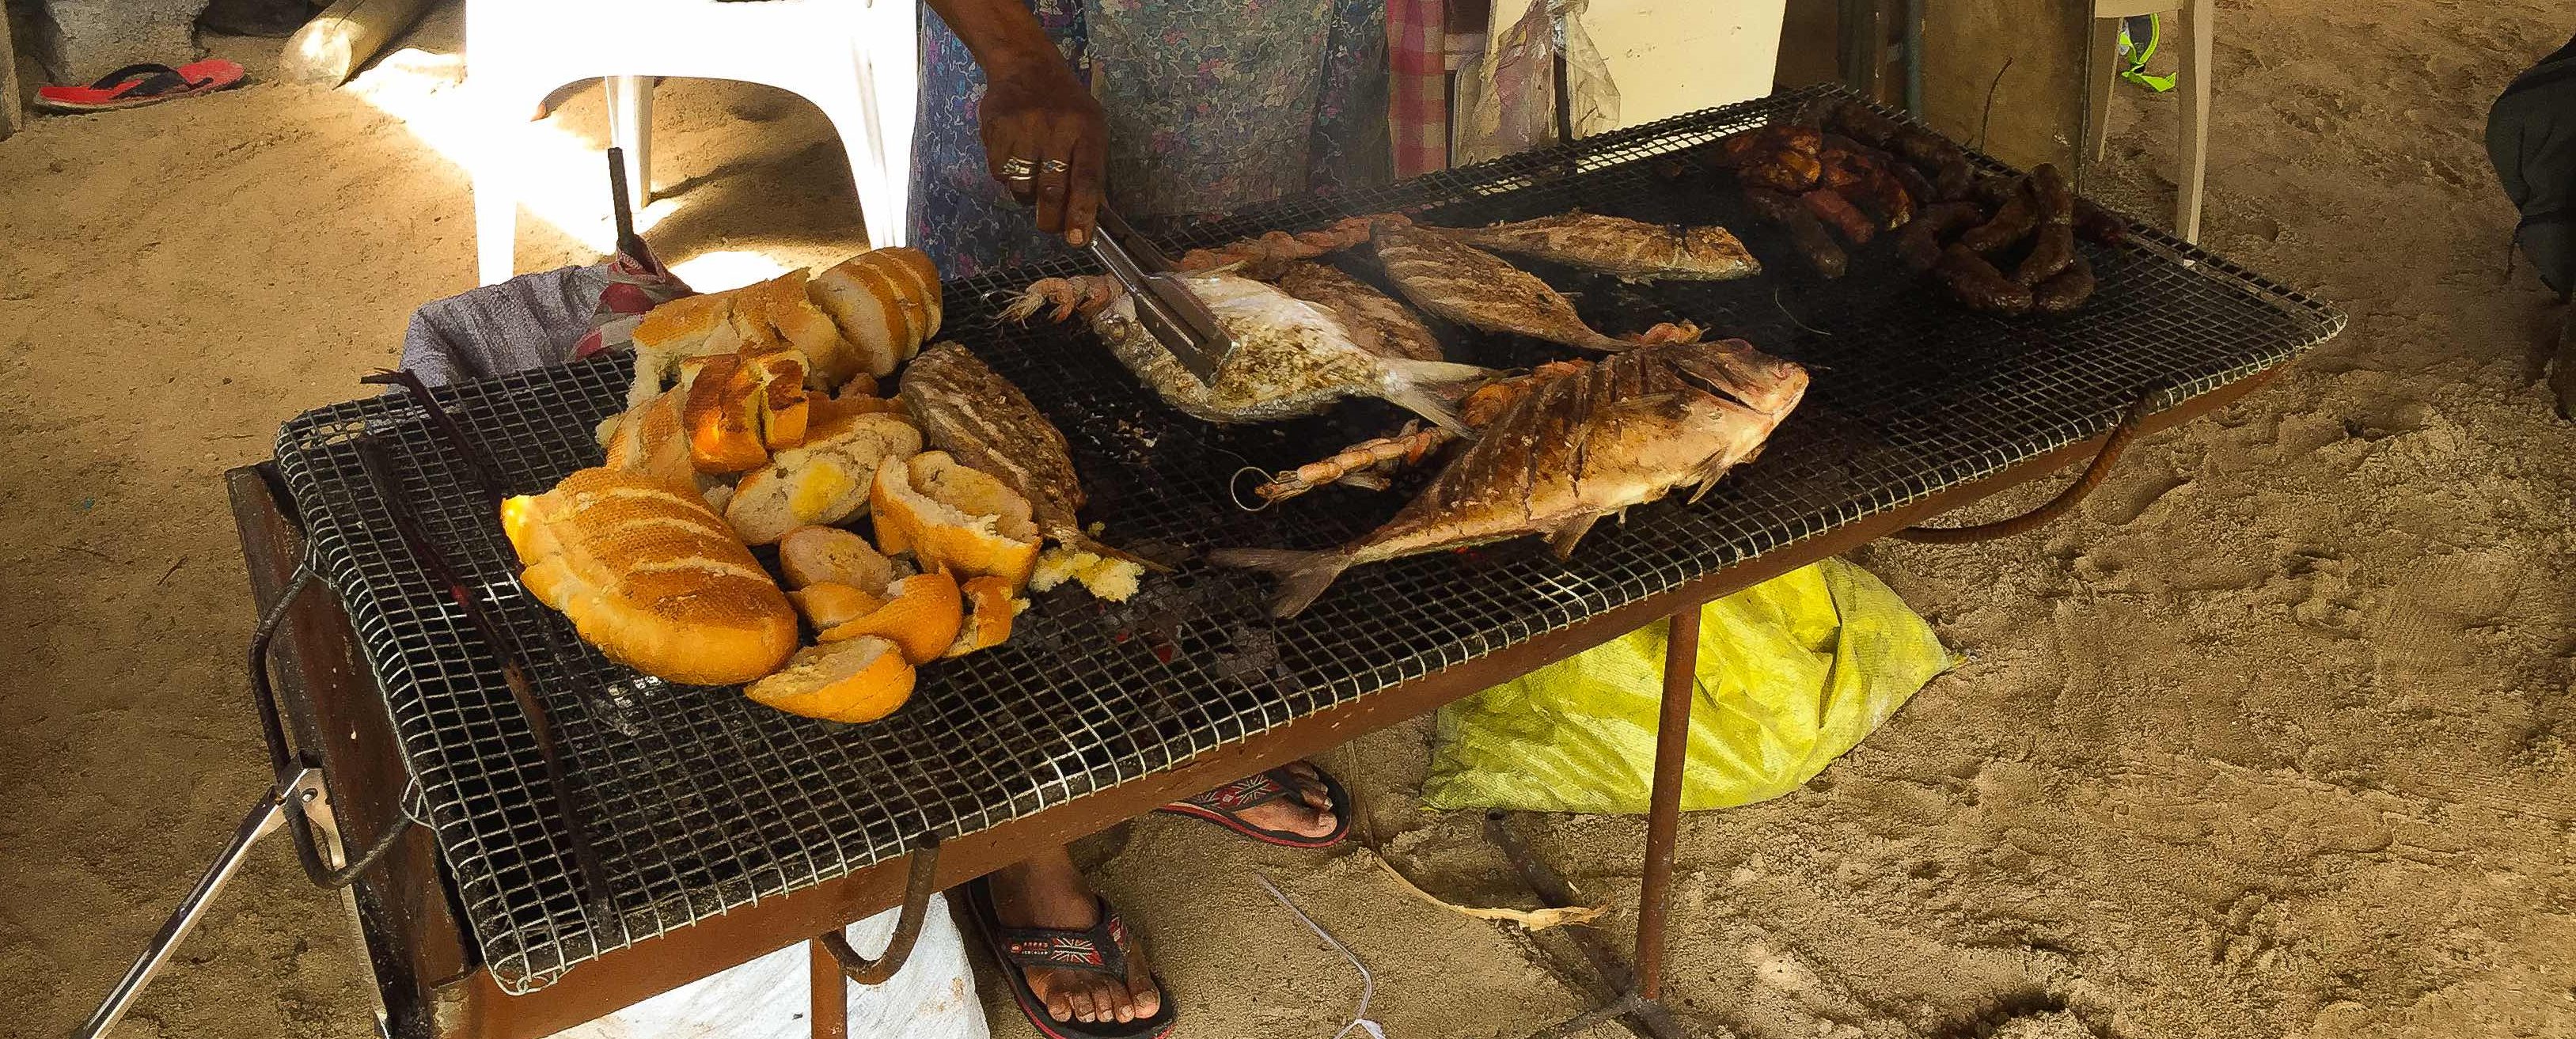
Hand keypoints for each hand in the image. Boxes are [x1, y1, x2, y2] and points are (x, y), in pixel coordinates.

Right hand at [978, 56, 1107, 247]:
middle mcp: (1056, 129)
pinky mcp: (996, 129)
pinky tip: (1014, 159)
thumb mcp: (1090, 128)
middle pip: (1051, 191)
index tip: (1076, 239)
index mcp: (1086, 130)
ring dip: (1027, 196)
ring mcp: (1023, 128)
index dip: (1082, 213)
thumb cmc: (1066, 105)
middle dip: (1051, 219)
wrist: (1026, 66)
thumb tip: (1093, 216)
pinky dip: (1007, 178)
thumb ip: (1092, 169)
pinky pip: (1000, 174)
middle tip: (1051, 226)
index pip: (1086, 180)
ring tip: (1032, 177)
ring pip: (1022, 188)